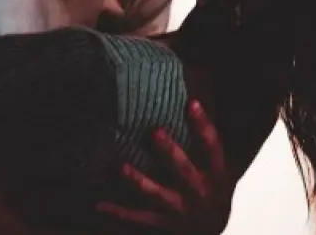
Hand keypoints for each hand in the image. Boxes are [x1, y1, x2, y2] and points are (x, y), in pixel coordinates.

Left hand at [97, 101, 235, 234]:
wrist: (210, 227)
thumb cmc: (208, 183)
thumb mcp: (215, 163)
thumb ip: (203, 136)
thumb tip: (190, 93)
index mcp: (216, 172)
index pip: (212, 146)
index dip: (203, 125)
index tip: (192, 102)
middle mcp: (202, 192)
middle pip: (186, 171)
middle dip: (171, 153)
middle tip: (155, 131)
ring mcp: (183, 209)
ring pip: (160, 196)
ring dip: (141, 182)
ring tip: (122, 167)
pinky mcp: (164, 223)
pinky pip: (139, 217)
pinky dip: (120, 211)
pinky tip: (100, 203)